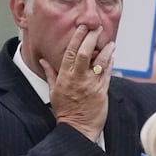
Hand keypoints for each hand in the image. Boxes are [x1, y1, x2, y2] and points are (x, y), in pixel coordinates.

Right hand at [41, 25, 113, 141]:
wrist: (77, 128)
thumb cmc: (65, 110)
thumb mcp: (53, 91)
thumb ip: (50, 73)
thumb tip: (43, 61)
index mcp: (65, 77)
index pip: (70, 52)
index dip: (77, 38)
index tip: (82, 27)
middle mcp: (78, 78)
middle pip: (85, 53)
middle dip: (91, 38)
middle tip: (97, 28)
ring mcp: (91, 84)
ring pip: (100, 61)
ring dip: (106, 49)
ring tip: (109, 42)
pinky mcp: (102, 91)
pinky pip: (108, 73)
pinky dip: (111, 63)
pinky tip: (112, 56)